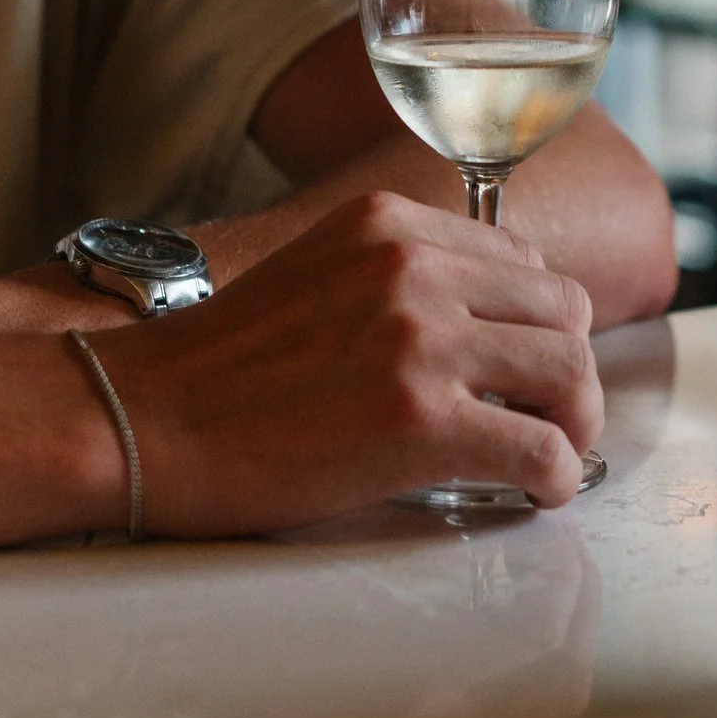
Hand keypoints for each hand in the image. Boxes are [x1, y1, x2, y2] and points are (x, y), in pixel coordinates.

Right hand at [89, 191, 602, 536]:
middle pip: (562, 309)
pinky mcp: (420, 420)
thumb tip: (486, 321)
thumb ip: (397, 276)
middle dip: (567, 368)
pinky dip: (556, 477)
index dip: (536, 320)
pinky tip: (535, 493)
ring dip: (572, 421)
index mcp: (390, 224)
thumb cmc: (220, 367)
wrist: (144, 420)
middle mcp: (413, 267)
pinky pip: (542, 448)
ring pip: (568, 372)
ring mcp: (420, 339)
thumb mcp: (318, 271)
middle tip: (548, 415)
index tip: (525, 363)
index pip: (524, 259)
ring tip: (548, 453)